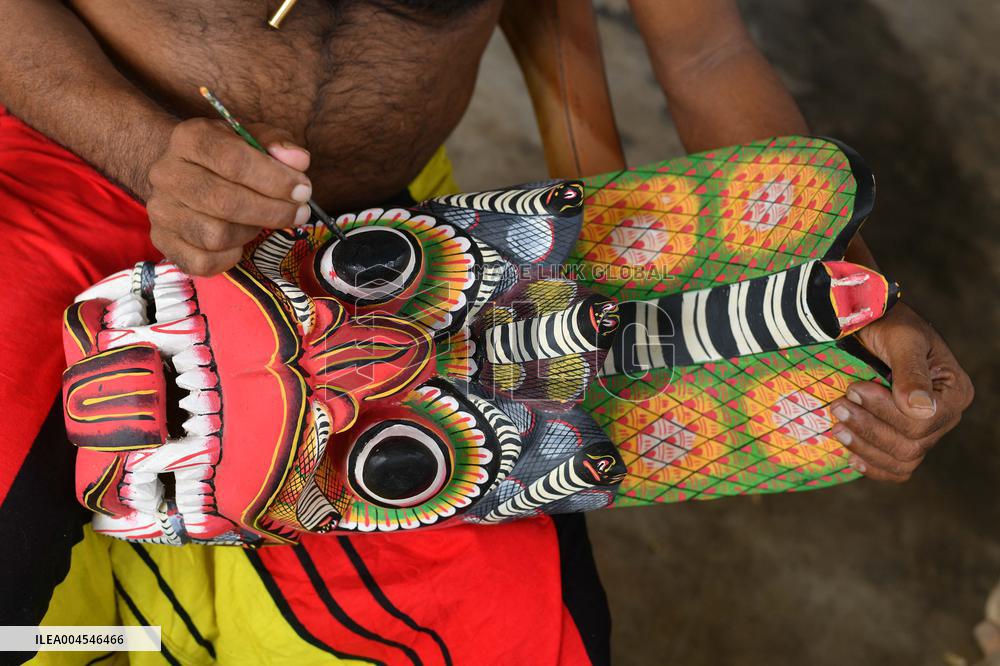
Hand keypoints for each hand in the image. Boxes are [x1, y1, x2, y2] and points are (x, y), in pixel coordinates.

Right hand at [146, 118, 312, 275]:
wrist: (184, 173)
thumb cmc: (227, 157)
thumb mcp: (251, 139)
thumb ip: (277, 145)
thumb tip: (299, 161)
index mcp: (190, 139)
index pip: (233, 161)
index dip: (275, 179)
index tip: (303, 190)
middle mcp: (167, 174)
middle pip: (225, 202)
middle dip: (272, 211)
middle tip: (300, 213)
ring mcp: (161, 211)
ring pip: (216, 235)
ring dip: (251, 232)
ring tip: (263, 221)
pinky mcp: (164, 241)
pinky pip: (203, 263)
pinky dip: (229, 258)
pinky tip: (240, 243)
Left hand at [829, 302, 973, 481]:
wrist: (872, 328)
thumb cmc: (889, 326)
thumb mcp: (902, 339)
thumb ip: (910, 371)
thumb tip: (919, 408)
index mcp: (954, 392)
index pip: (923, 420)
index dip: (886, 411)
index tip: (854, 389)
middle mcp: (946, 417)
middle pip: (911, 444)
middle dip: (869, 428)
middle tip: (837, 406)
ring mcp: (927, 432)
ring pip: (902, 460)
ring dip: (865, 448)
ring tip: (837, 428)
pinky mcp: (905, 439)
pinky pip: (896, 467)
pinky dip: (874, 466)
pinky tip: (851, 458)